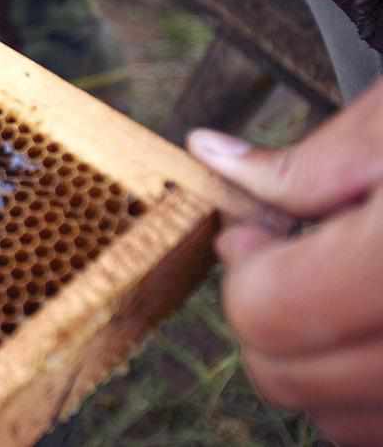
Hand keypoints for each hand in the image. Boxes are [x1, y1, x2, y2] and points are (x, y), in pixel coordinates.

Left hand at [187, 80, 382, 446]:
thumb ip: (305, 162)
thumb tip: (210, 155)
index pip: (267, 315)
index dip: (246, 268)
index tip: (259, 231)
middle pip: (289, 379)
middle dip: (273, 315)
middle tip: (301, 255)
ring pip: (340, 423)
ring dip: (322, 363)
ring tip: (351, 287)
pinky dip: (368, 390)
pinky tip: (377, 319)